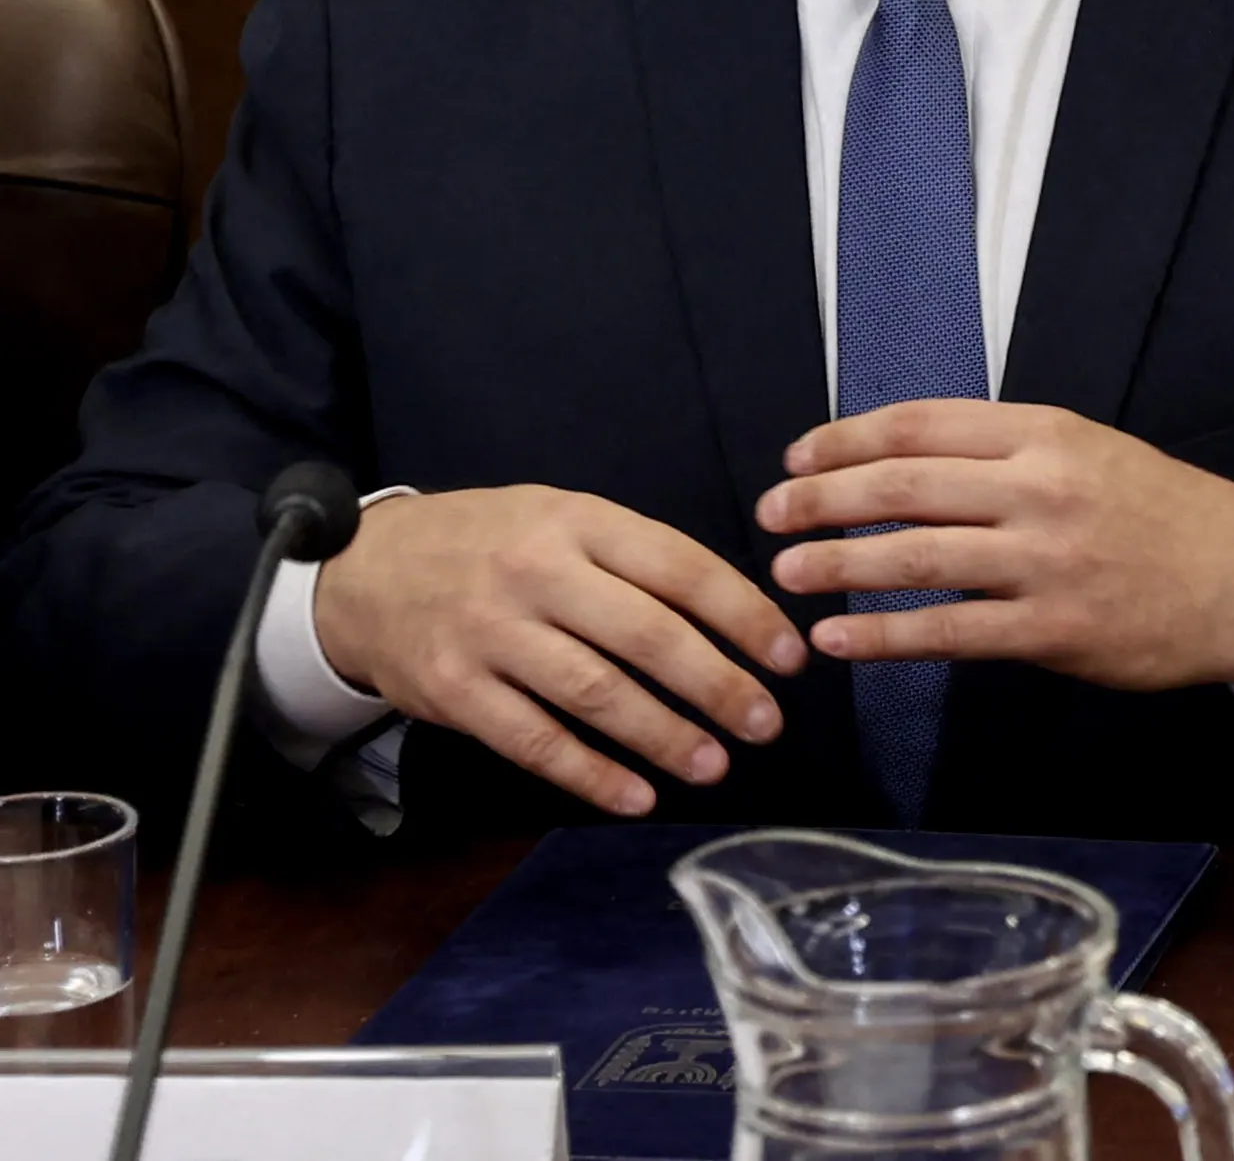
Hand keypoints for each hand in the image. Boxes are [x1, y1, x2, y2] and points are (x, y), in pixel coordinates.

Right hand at [310, 486, 805, 816]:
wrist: (363, 569)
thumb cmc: (490, 544)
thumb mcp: (562, 517)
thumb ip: (637, 557)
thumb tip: (737, 615)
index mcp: (579, 521)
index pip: (681, 568)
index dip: (744, 616)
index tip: (791, 658)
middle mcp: (536, 573)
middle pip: (647, 636)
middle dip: (718, 685)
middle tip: (767, 723)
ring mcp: (491, 634)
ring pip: (595, 693)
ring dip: (663, 737)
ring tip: (715, 765)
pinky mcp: (454, 692)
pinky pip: (534, 740)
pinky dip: (590, 774)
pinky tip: (637, 796)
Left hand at [758, 399, 1233, 690]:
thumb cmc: (1166, 514)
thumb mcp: (1092, 452)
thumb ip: (1010, 455)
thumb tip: (908, 466)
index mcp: (1047, 434)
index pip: (921, 424)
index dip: (845, 440)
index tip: (798, 459)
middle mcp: (1041, 488)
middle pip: (902, 485)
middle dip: (821, 499)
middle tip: (772, 514)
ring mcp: (1045, 561)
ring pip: (914, 557)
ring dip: (837, 566)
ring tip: (788, 574)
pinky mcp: (1052, 629)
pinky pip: (948, 632)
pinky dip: (883, 637)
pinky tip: (839, 641)